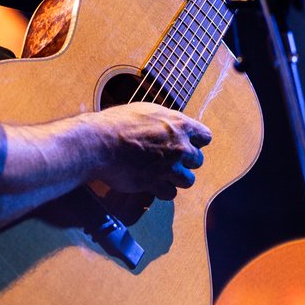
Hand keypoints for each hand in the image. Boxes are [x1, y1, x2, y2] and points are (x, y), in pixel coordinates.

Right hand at [97, 102, 211, 200]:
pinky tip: (150, 182)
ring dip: (175, 178)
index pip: (205, 137)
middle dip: (184, 161)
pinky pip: (170, 193)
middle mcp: (180, 147)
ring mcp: (170, 167)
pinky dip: (161, 190)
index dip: (195, 141)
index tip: (184, 144)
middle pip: (198, 160)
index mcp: (179, 125)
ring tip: (160, 173)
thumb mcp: (146, 111)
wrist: (99, 142)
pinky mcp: (157, 184)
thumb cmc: (117, 123)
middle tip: (167, 160)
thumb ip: (166, 121)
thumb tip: (173, 126)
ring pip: (188, 180)